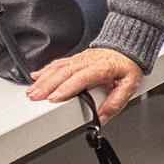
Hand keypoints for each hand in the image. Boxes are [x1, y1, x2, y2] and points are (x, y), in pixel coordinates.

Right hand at [26, 47, 143, 122]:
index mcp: (103, 68)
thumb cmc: (128, 65)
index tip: (54, 98)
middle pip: (65, 72)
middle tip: (36, 97)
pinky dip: (46, 69)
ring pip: (59, 67)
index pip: (81, 78)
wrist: (129, 46)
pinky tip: (36, 75)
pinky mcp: (77, 58)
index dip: (66, 88)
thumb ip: (115, 103)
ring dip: (44, 78)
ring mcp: (82, 58)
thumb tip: (101, 118)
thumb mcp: (130, 85)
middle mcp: (89, 61)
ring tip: (33, 90)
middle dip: (48, 85)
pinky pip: (59, 62)